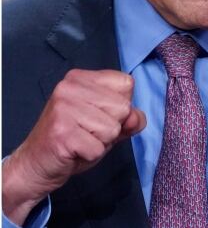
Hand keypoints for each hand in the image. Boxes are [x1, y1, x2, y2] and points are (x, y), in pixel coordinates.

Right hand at [1, 69, 145, 224]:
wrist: (36, 164)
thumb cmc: (75, 140)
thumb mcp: (108, 123)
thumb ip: (130, 118)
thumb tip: (136, 118)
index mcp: (81, 78)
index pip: (126, 83)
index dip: (121, 106)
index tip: (99, 115)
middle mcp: (69, 87)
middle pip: (123, 107)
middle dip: (112, 127)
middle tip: (87, 132)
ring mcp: (63, 109)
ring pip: (112, 129)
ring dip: (101, 142)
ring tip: (81, 141)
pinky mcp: (61, 132)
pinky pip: (98, 148)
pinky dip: (91, 155)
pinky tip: (73, 151)